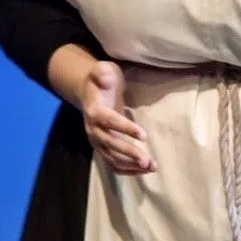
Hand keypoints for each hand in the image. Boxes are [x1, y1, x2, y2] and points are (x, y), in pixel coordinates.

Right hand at [80, 61, 155, 175]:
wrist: (90, 92)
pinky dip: (127, 169)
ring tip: (151, 166)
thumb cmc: (101, 80)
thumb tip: (105, 77)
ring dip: (131, 164)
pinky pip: (113, 163)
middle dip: (129, 152)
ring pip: (112, 157)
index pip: (110, 122)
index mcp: (94, 112)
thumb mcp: (102, 70)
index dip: (125, 128)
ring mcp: (97, 141)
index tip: (143, 135)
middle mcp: (93, 130)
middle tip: (147, 160)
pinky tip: (144, 170)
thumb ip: (103, 73)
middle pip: (110, 144)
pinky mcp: (103, 148)